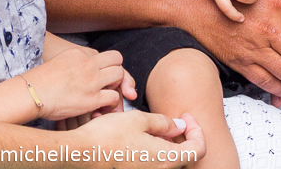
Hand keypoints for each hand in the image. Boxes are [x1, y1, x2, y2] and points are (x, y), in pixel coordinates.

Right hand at [24, 47, 132, 120]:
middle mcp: (88, 63)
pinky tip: (102, 105)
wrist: (32, 93)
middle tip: (109, 81)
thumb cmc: (40, 81)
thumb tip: (80, 72)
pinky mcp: (93, 98)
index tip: (102, 74)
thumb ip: (74, 63)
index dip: (106, 65)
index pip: (103, 55)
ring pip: (119, 74)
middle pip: (116, 59)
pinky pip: (114, 96)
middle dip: (116, 69)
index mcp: (79, 53)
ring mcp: (92, 80)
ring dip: (116, 84)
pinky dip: (111, 102)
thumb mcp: (59, 62)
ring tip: (106, 92)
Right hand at [73, 111, 205, 168]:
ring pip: (169, 158)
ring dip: (168, 142)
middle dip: (182, 136)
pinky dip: (155, 149)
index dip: (197, 130)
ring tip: (153, 126)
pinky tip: (140, 136)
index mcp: (165, 158)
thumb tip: (180, 126)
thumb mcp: (138, 119)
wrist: (83, 153)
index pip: (198, 149)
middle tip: (172, 120)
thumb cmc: (108, 136)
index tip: (184, 117)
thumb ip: (163, 123)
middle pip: (185, 155)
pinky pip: (155, 162)